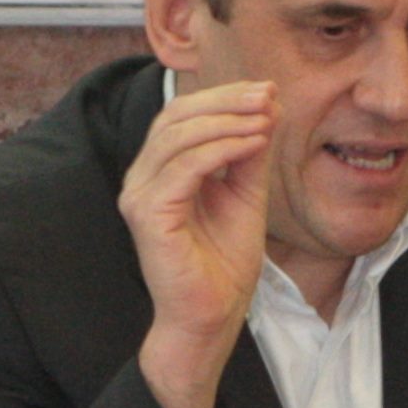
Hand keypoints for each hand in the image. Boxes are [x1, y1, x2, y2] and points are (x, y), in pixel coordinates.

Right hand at [120, 79, 274, 407]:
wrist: (212, 317)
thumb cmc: (223, 264)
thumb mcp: (245, 194)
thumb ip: (250, 152)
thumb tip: (268, 104)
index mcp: (159, 170)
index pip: (182, 115)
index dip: (223, 96)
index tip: (267, 90)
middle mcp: (141, 178)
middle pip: (175, 116)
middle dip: (226, 100)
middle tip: (268, 96)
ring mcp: (139, 196)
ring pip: (178, 136)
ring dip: (227, 121)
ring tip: (266, 120)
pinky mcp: (147, 215)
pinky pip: (183, 168)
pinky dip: (221, 149)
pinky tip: (253, 144)